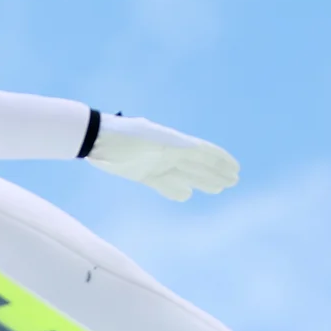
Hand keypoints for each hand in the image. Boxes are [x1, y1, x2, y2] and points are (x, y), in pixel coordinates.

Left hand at [85, 114, 238, 201]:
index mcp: (173, 142)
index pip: (203, 152)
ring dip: (201, 181)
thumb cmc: (120, 135)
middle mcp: (167, 152)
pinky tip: (186, 195)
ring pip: (184, 174)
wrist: (94, 139)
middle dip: (215, 173)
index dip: (220, 160)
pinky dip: (175, 190)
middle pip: (197, 164)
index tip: (236, 168)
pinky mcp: (142, 173)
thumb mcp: (147, 138)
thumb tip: (193, 149)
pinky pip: (164, 183)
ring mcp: (156, 163)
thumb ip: (169, 146)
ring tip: (218, 189)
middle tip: (233, 182)